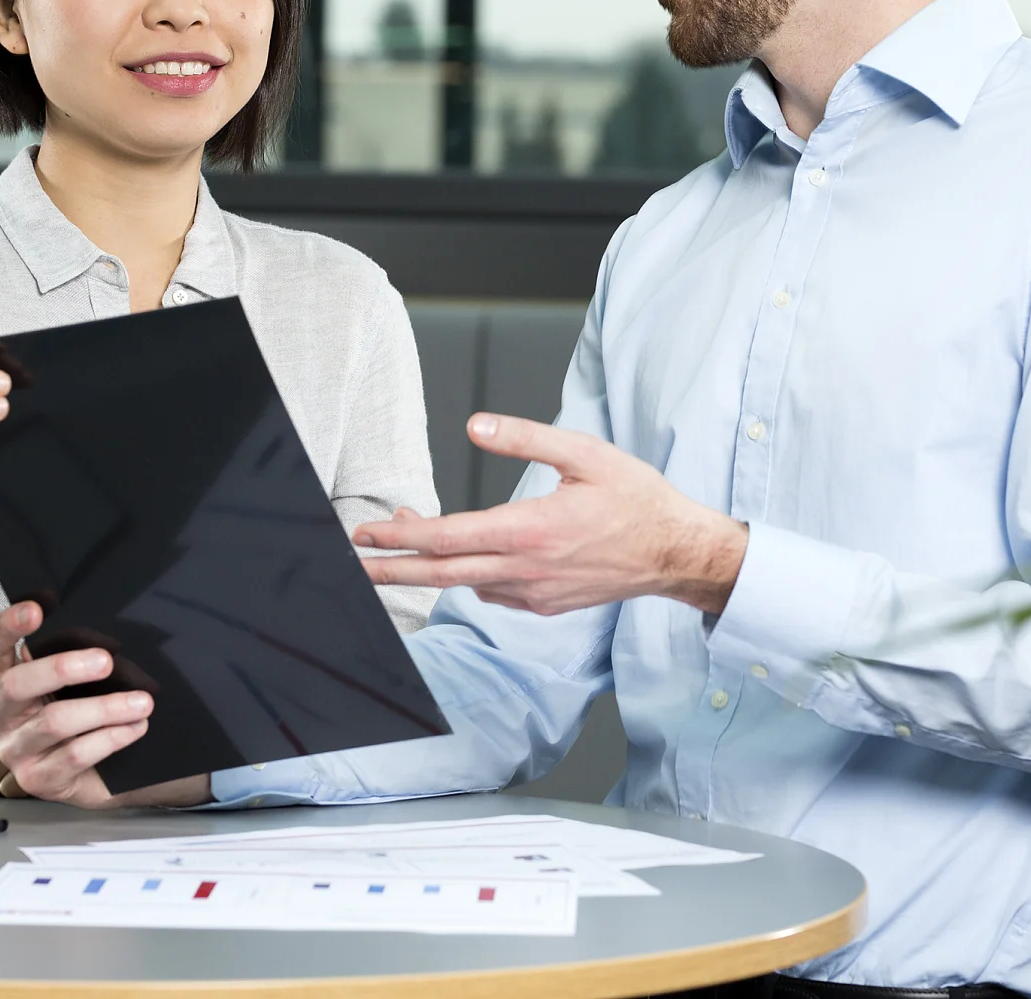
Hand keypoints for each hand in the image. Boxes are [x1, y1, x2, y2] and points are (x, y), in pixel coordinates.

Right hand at [0, 602, 208, 809]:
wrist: (91, 773)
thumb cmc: (79, 711)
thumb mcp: (70, 681)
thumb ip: (74, 656)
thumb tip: (111, 640)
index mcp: (0, 680)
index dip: (6, 625)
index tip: (36, 608)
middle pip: (18, 684)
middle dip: (63, 668)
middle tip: (106, 660)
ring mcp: (15, 749)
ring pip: (55, 721)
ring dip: (105, 708)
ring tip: (142, 702)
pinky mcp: (37, 779)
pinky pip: (75, 755)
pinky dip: (111, 738)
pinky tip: (136, 727)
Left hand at [353, 414, 748, 615]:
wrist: (676, 552)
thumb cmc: (636, 498)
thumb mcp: (585, 453)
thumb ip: (527, 437)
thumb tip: (475, 426)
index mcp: (531, 530)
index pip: (447, 539)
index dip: (401, 537)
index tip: (367, 532)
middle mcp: (526, 569)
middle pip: (441, 574)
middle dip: (391, 568)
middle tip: (354, 562)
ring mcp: (535, 593)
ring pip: (467, 584)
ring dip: (429, 569)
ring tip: (402, 547)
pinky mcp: (545, 605)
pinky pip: (495, 592)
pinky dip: (469, 576)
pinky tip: (465, 558)